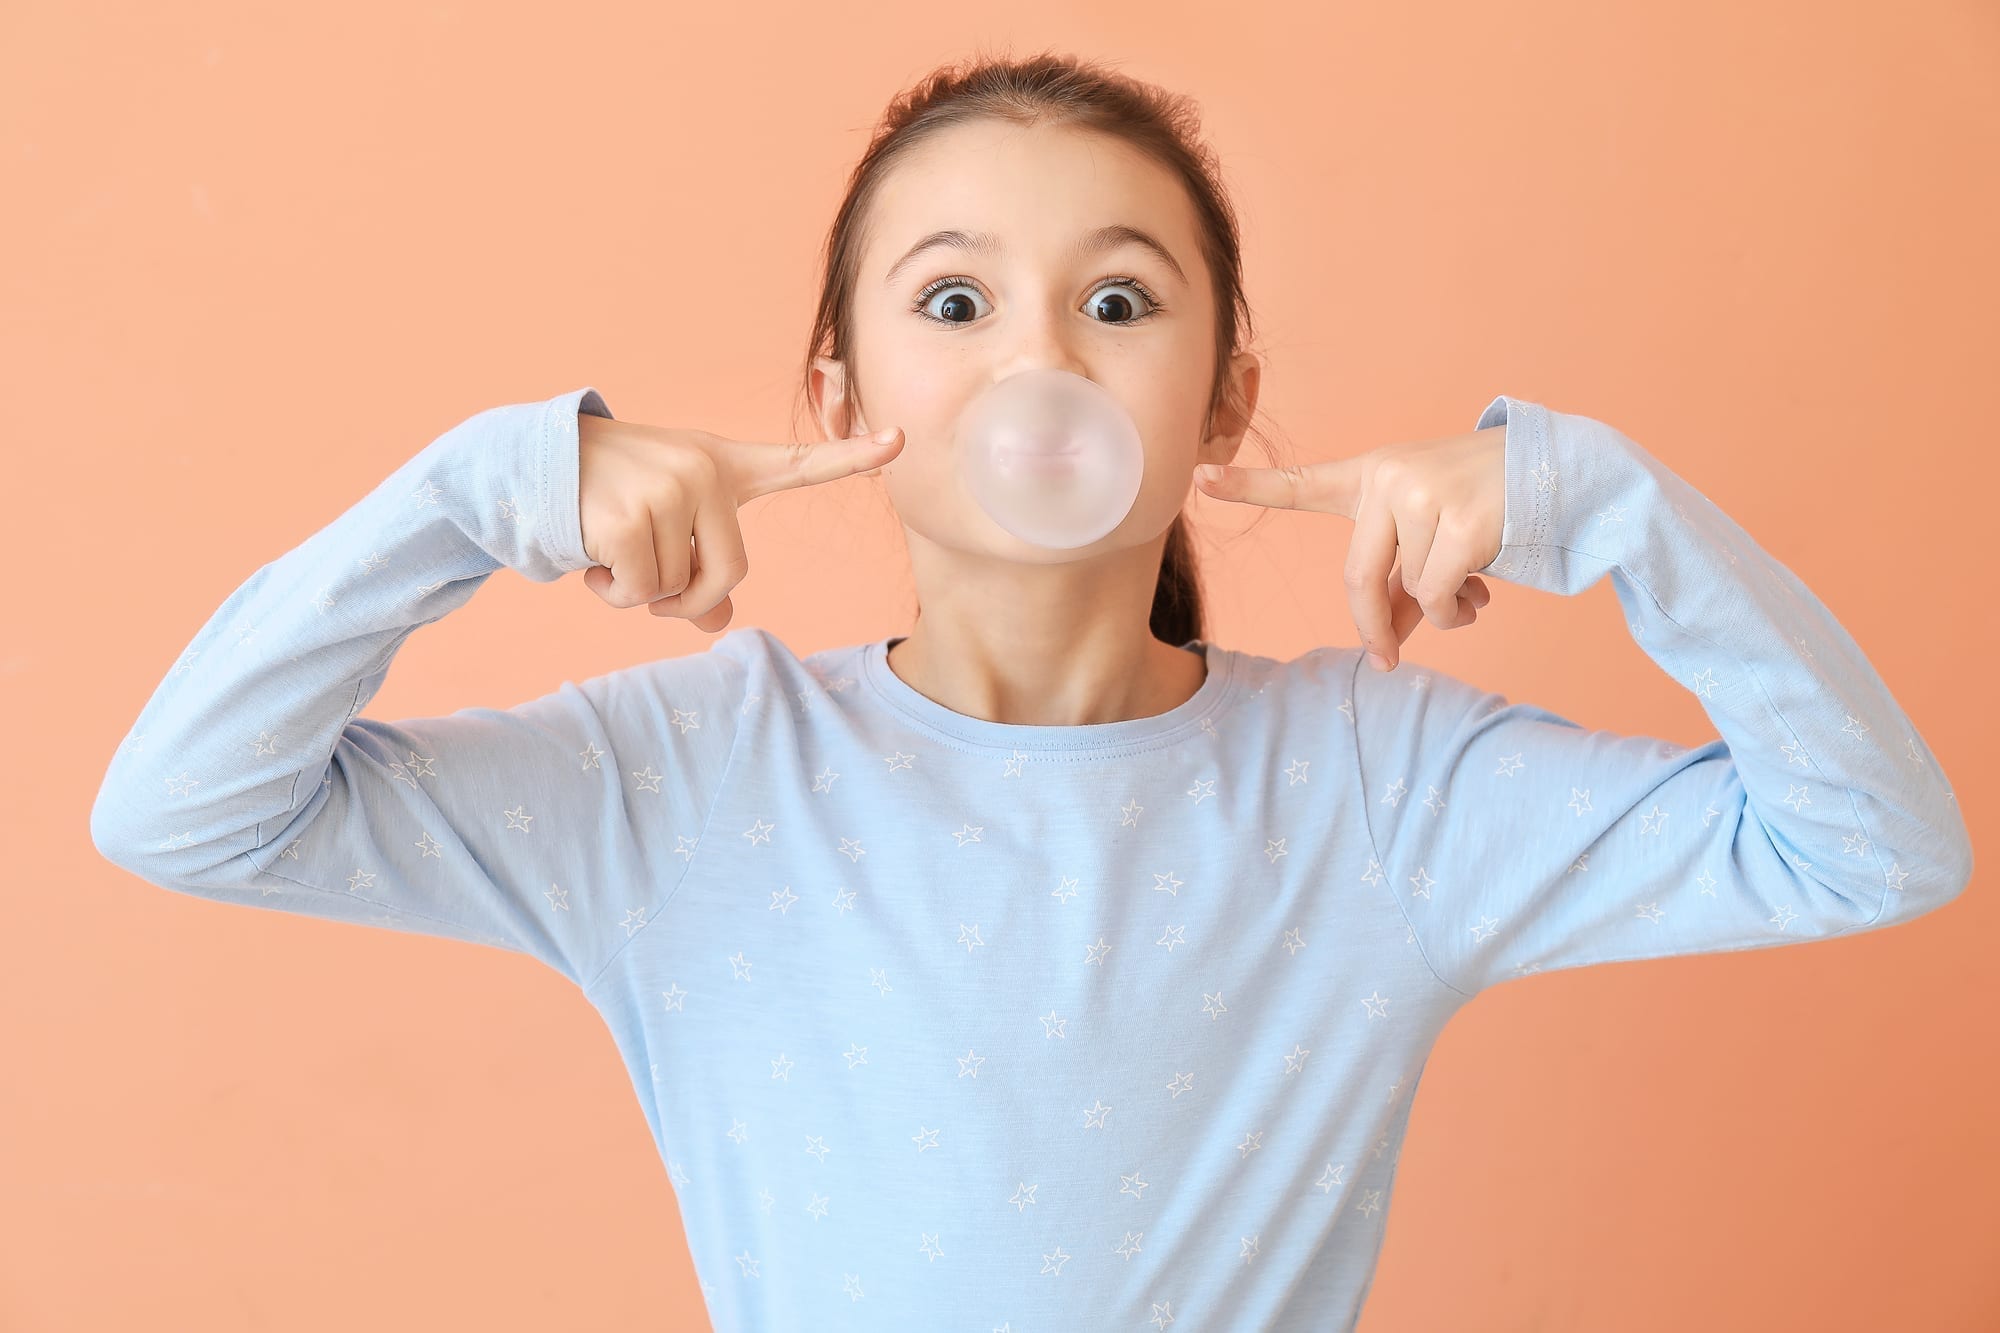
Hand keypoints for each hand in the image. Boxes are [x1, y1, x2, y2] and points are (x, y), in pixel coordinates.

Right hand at [578, 416, 903, 632]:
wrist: (529, 468)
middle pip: (730, 574)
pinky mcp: (630, 514)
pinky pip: (642, 592)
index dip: (851, 456)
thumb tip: (719, 623)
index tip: (900, 441)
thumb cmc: (607, 502)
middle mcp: (703, 470)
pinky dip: (614, 592)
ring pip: (677, 588)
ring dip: (639, 590)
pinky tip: (593, 558)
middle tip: (649, 580)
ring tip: (610, 546)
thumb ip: (700, 576)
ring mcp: (668, 487)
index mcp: (721, 466)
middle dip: (689, 595)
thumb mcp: (665, 532)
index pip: (796, 463)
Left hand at [1193, 425, 1506, 670]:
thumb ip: (1399, 582)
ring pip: (1411, 591)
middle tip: (1386, 658)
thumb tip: (1387, 637)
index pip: (1301, 483)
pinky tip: (1482, 593)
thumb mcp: (1428, 536)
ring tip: (1472, 592)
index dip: (1247, 484)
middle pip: (1357, 578)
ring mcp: (1423, 494)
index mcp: (1371, 477)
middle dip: (1374, 625)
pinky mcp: (1461, 519)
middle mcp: (1388, 478)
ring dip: (1441, 610)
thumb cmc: (1485, 506)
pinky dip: (1457, 611)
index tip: (1197, 476)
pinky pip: (1439, 596)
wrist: (1561, 470)